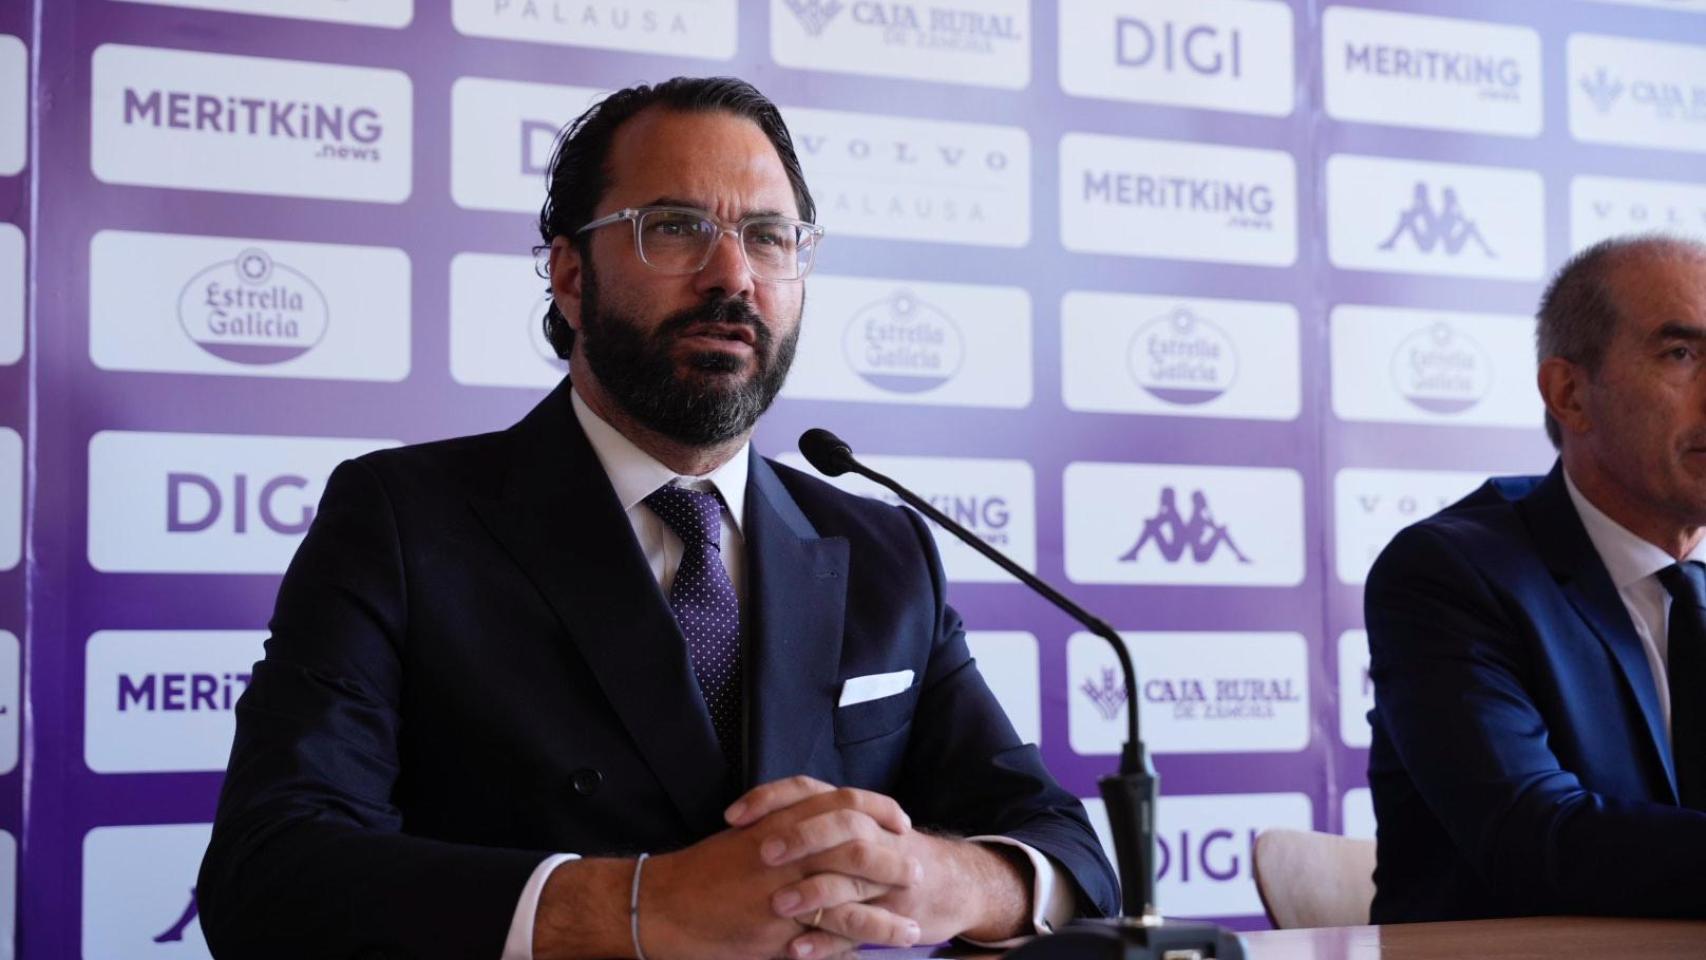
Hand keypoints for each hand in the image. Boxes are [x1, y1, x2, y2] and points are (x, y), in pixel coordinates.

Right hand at [632, 782, 922, 959]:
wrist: (660, 904)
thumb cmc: (702, 871)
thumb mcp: (746, 835)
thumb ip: (784, 826)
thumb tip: (821, 827)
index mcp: (778, 820)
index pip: (841, 803)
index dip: (877, 809)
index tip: (899, 820)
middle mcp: (784, 850)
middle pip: (854, 846)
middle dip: (891, 860)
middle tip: (916, 869)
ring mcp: (781, 891)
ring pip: (847, 897)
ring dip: (885, 911)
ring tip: (914, 922)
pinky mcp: (775, 930)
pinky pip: (826, 935)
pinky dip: (858, 941)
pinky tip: (879, 950)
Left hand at [727, 777, 1030, 957]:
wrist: (952, 884)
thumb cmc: (887, 852)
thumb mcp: (855, 826)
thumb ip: (814, 817)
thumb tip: (756, 816)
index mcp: (853, 811)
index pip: (810, 790)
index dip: (772, 799)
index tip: (733, 816)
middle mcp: (871, 837)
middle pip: (839, 824)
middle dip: (801, 836)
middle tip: (763, 853)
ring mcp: (884, 878)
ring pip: (851, 878)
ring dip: (813, 891)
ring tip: (778, 905)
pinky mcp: (891, 917)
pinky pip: (858, 929)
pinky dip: (827, 941)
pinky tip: (797, 949)